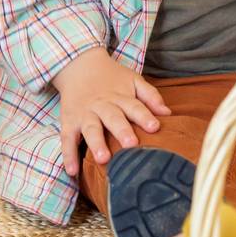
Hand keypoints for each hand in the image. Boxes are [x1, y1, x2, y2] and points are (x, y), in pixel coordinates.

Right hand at [54, 47, 171, 176]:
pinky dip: (68, 155)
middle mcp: (102, 106)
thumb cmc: (112, 78)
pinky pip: (67, 139)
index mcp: (120, 97)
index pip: (134, 106)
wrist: (79, 65)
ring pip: (90, 129)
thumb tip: (168, 113)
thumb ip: (150, 96)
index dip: (144, 116)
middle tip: (131, 145)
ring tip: (103, 159)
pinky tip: (72, 171)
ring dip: (96, 143)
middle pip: (112, 118)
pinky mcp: (69, 122)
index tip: (155, 127)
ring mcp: (84, 114)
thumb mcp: (132, 80)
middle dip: (121, 131)